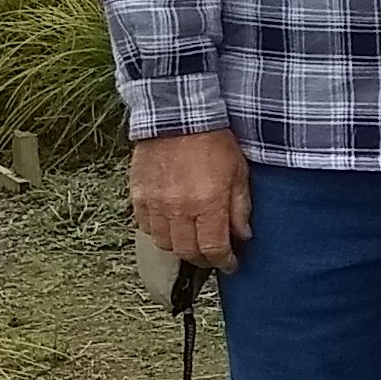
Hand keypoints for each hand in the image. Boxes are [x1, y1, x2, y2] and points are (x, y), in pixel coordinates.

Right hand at [130, 127, 250, 271]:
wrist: (178, 116)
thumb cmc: (213, 141)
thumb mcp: (239, 172)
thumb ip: (240, 207)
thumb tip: (242, 236)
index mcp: (207, 204)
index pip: (213, 248)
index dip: (224, 262)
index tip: (231, 264)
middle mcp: (178, 209)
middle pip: (187, 252)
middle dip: (203, 259)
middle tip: (213, 256)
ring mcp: (154, 204)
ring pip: (164, 243)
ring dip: (180, 248)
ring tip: (192, 241)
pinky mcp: (138, 196)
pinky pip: (145, 227)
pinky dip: (158, 232)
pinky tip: (170, 226)